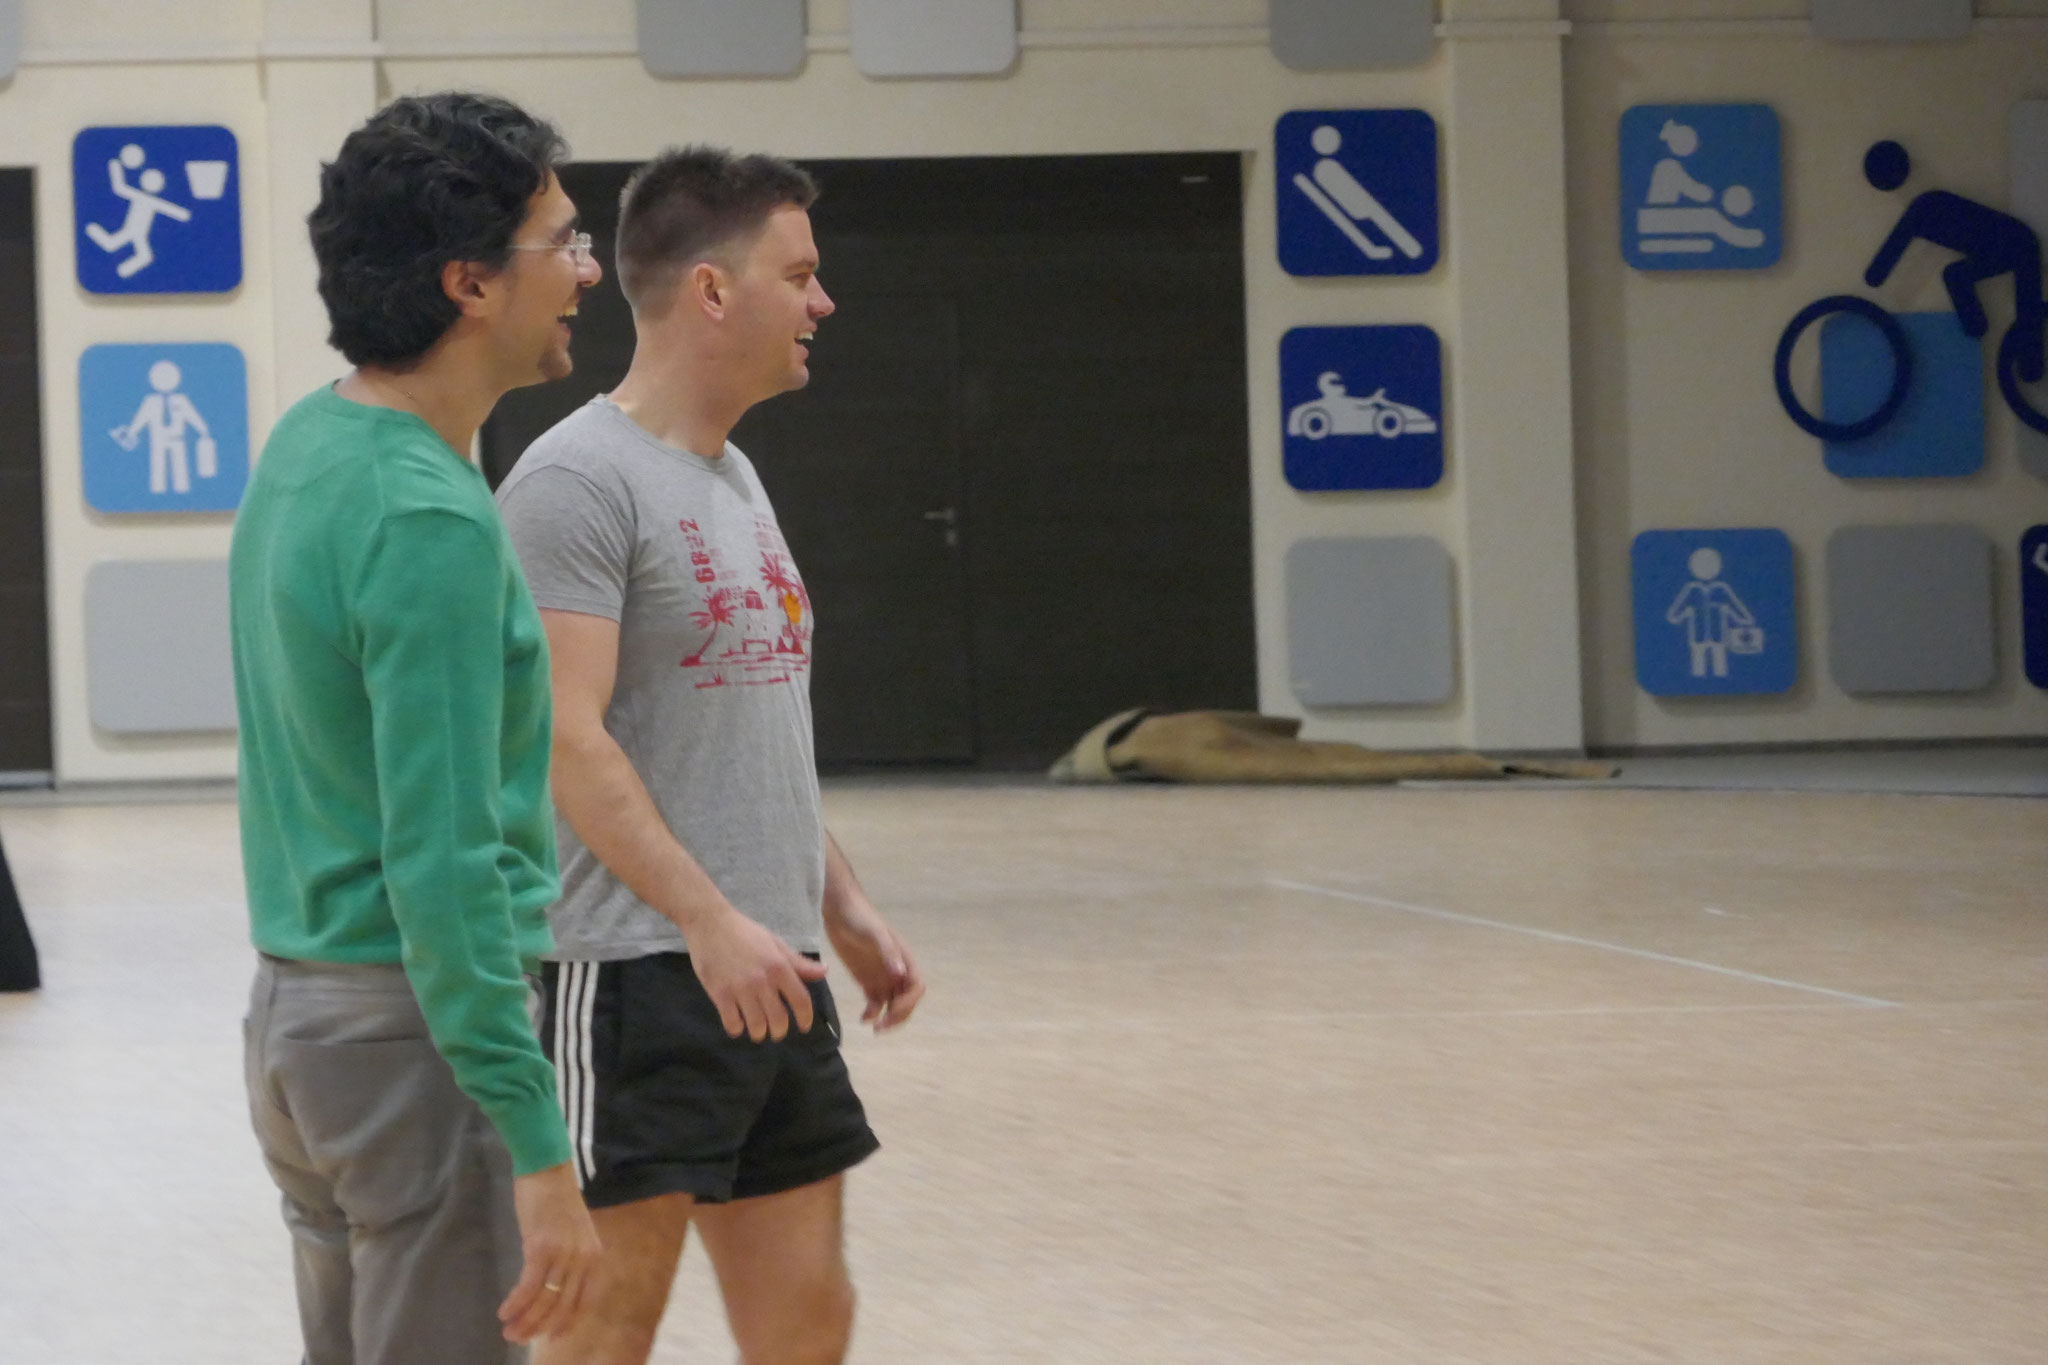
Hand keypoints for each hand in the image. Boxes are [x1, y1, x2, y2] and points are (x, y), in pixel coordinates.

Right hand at [499, 1162, 601, 1343]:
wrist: (548, 1168)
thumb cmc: (557, 1198)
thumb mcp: (574, 1232)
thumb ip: (570, 1259)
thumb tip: (553, 1289)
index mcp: (594, 1256)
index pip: (585, 1302)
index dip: (567, 1323)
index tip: (551, 1338)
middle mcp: (582, 1259)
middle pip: (563, 1306)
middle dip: (540, 1328)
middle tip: (519, 1339)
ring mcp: (563, 1254)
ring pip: (544, 1301)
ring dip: (525, 1321)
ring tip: (509, 1332)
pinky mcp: (540, 1248)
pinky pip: (528, 1287)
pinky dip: (516, 1304)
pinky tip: (504, 1312)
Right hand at [689, 906, 829, 1040]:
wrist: (710, 923)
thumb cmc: (745, 932)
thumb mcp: (776, 943)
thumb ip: (799, 963)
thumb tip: (825, 972)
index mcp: (779, 967)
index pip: (801, 1001)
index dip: (806, 1018)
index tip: (804, 1027)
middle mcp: (763, 981)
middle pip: (779, 1020)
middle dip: (779, 1032)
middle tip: (776, 1031)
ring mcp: (740, 989)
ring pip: (756, 1026)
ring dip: (758, 1033)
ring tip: (757, 1030)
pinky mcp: (720, 994)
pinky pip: (732, 1024)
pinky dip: (737, 1029)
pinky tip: (737, 1023)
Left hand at [825, 896, 924, 1031]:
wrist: (840, 910)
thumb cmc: (860, 917)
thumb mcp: (875, 932)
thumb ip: (888, 952)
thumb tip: (900, 974)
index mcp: (905, 959)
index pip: (916, 988)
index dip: (909, 1003)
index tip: (892, 1010)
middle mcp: (897, 970)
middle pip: (907, 1001)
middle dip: (898, 1016)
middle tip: (881, 1027)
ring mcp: (882, 976)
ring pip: (892, 1005)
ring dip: (887, 1018)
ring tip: (874, 1027)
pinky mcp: (867, 980)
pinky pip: (875, 1003)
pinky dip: (872, 1014)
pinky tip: (863, 1019)